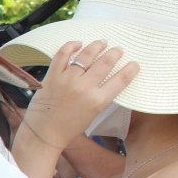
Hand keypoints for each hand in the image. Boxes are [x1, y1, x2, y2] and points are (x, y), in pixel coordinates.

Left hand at [22, 40, 139, 154]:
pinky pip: (62, 54)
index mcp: (98, 101)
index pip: (122, 79)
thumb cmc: (69, 127)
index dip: (131, 68)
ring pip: (87, 54)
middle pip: (106, 62)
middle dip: (115, 53)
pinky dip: (71, 46)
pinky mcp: (52, 77)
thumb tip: (109, 77)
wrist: (43, 134)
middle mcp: (84, 88)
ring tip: (102, 43)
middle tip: (118, 50)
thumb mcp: (93, 114)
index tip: (134, 64)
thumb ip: (102, 96)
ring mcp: (67, 80)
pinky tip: (78, 44)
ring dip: (97, 46)